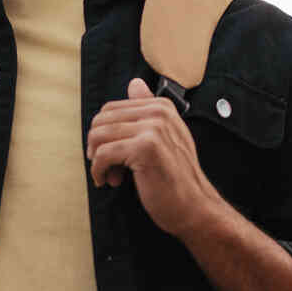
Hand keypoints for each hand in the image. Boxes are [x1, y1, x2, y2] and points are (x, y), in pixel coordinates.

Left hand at [87, 78, 224, 239]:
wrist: (194, 207)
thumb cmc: (175, 178)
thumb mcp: (164, 138)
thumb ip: (148, 110)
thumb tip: (134, 83)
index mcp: (161, 106)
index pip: (111, 109)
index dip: (104, 135)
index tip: (113, 156)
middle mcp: (159, 112)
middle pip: (101, 120)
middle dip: (97, 146)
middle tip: (108, 168)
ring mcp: (154, 128)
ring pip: (99, 135)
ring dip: (97, 160)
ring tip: (111, 176)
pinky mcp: (146, 148)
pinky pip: (103, 154)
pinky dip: (98, 170)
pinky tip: (107, 181)